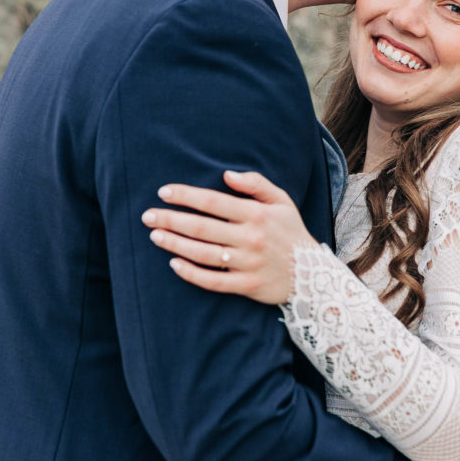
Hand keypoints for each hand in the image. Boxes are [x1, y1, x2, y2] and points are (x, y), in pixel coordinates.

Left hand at [142, 171, 314, 303]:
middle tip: (147, 215)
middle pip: (202, 227)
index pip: (213, 202)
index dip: (186, 196)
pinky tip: (174, 264)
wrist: (312, 275)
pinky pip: (213, 281)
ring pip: (204, 254)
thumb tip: (226, 174)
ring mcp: (248, 263)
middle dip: (171, 219)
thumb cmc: (290, 232)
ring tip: (154, 236)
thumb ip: (256, 184)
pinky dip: (191, 274)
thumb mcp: (281, 201)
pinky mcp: (247, 286)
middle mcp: (251, 238)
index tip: (163, 192)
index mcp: (256, 214)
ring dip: (175, 244)